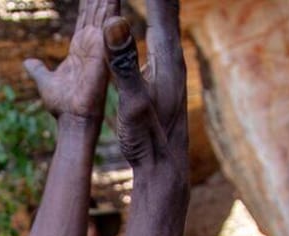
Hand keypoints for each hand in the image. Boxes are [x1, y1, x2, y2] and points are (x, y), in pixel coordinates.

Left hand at [24, 0, 118, 118]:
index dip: (89, 2)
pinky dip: (112, 6)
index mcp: (80, 49)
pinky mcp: (103, 49)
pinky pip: (108, 21)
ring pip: (105, 11)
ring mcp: (99, 45)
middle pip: (96, 10)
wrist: (71, 118)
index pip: (85, 18)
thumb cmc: (61, 105)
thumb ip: (38, 70)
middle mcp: (92, 44)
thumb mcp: (45, 81)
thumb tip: (27, 62)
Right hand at [103, 1, 187, 169]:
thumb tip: (116, 26)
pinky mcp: (163, 76)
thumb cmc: (147, 139)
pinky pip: (157, 35)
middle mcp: (173, 58)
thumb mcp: (132, 102)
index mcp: (166, 59)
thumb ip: (124, 65)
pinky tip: (146, 18)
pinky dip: (151, 17)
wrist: (163, 167)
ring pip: (164, 20)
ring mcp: (170, 66)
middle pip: (166, 8)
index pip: (160, 8)